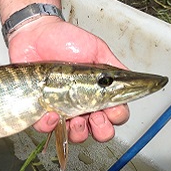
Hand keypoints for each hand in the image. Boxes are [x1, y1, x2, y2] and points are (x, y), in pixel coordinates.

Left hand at [8, 16, 129, 142]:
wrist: (35, 34)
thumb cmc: (64, 40)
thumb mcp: (97, 50)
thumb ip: (115, 68)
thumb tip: (135, 81)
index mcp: (98, 92)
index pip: (115, 114)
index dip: (116, 117)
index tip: (112, 110)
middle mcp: (82, 104)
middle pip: (99, 131)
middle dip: (101, 130)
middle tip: (96, 117)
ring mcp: (61, 109)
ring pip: (75, 135)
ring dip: (78, 132)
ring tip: (75, 119)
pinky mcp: (40, 111)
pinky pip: (46, 128)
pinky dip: (50, 125)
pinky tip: (51, 113)